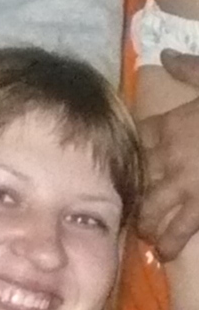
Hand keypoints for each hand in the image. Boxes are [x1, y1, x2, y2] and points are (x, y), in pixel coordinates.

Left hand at [138, 51, 198, 260]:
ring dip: (145, 225)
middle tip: (129, 209)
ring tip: (146, 233)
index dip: (128, 158)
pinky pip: (177, 231)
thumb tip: (165, 55)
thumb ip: (189, 68)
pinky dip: (170, 245)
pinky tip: (166, 254)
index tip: (120, 168)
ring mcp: (184, 184)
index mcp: (171, 124)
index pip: (135, 144)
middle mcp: (169, 156)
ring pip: (149, 211)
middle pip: (135, 183)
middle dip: (131, 197)